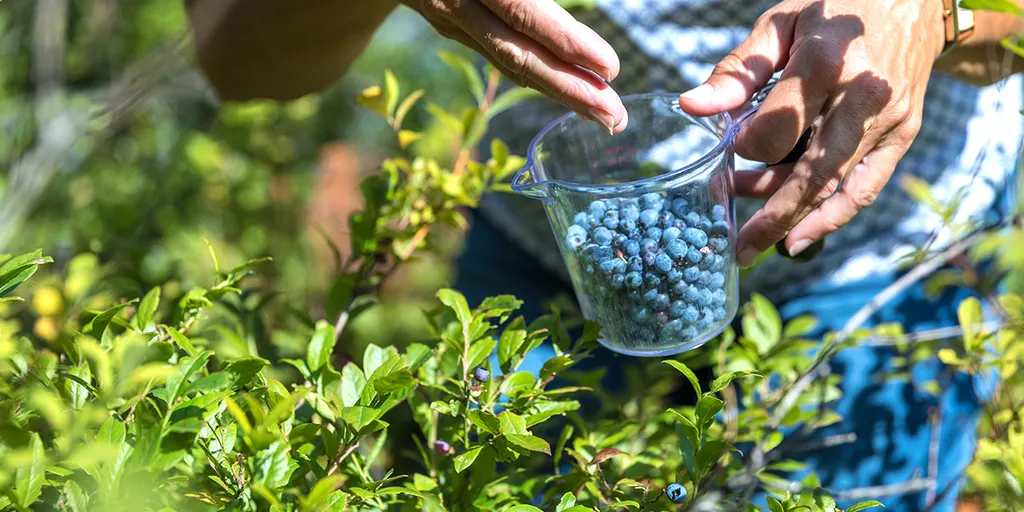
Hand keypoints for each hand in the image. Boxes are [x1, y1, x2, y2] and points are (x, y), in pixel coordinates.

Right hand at [404, 0, 626, 132]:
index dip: (567, 42)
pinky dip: (535, 78)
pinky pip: (498, 57)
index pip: (524, 11)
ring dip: (558, 93)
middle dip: (570, 89)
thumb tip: (553, 6)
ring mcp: (449, 17)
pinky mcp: (450, 25)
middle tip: (616, 117)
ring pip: (507, 62)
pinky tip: (569, 92)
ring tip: (604, 115)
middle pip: (518, 53)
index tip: (611, 66)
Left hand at [677, 0, 945, 266]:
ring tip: (753, 244)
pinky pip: (866, 188)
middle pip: (809, 172)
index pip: (776, 128)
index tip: (729, 148)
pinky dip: (832, 219)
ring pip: (834, 186)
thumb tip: (691, 106)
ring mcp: (886, 119)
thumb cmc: (833, 9)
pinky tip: (799, 242)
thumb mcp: (780, 24)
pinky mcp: (901, 135)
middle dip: (768, 213)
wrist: (915, 2)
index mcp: (824, 61)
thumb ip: (736, 71)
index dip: (745, 147)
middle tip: (733, 242)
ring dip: (792, 221)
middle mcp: (861, 95)